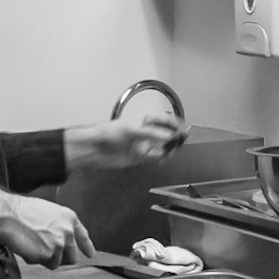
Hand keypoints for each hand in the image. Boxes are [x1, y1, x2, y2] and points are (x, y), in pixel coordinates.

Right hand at [0, 189, 92, 268]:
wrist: (8, 215)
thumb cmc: (22, 211)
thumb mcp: (48, 212)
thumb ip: (59, 226)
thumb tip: (61, 239)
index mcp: (69, 218)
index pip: (83, 236)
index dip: (87, 247)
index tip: (90, 254)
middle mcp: (68, 231)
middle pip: (72, 256)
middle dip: (61, 257)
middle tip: (46, 252)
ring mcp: (59, 244)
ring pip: (57, 262)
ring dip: (45, 258)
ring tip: (33, 245)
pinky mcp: (49, 254)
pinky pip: (44, 264)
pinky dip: (35, 260)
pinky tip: (28, 248)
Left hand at [66, 111, 188, 171]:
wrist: (94, 149)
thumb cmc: (108, 133)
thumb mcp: (132, 130)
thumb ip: (151, 134)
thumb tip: (168, 137)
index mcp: (143, 120)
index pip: (164, 119)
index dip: (175, 123)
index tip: (184, 129)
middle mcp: (145, 132)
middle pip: (166, 133)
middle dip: (175, 137)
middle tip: (181, 141)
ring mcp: (143, 144)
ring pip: (163, 146)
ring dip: (169, 149)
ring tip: (172, 151)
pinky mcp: (140, 156)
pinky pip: (156, 157)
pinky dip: (161, 158)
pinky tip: (163, 158)